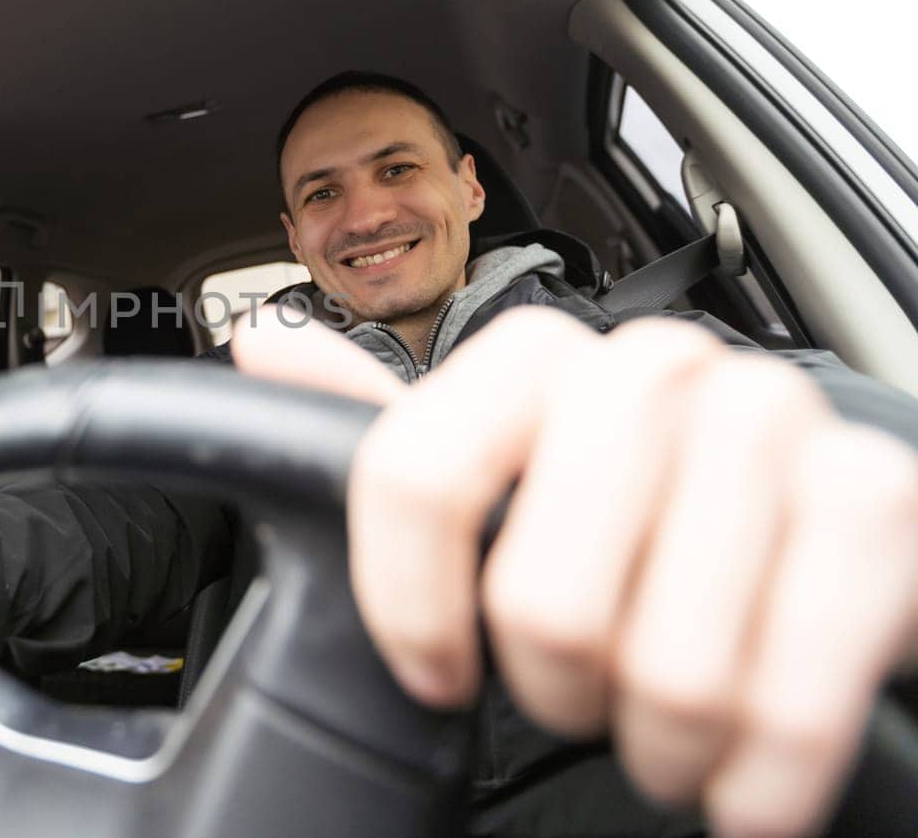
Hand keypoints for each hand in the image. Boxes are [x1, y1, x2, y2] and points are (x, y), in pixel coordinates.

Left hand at [232, 305, 917, 837]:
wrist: (814, 532)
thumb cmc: (639, 515)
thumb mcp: (504, 471)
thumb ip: (389, 428)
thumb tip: (264, 345)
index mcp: (538, 361)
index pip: (415, 474)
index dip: (407, 604)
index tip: (434, 669)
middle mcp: (653, 372)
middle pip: (543, 598)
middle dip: (554, 688)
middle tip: (576, 693)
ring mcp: (770, 428)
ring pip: (668, 666)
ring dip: (658, 742)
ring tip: (660, 726)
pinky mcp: (873, 502)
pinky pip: (792, 695)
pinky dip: (759, 775)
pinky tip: (740, 777)